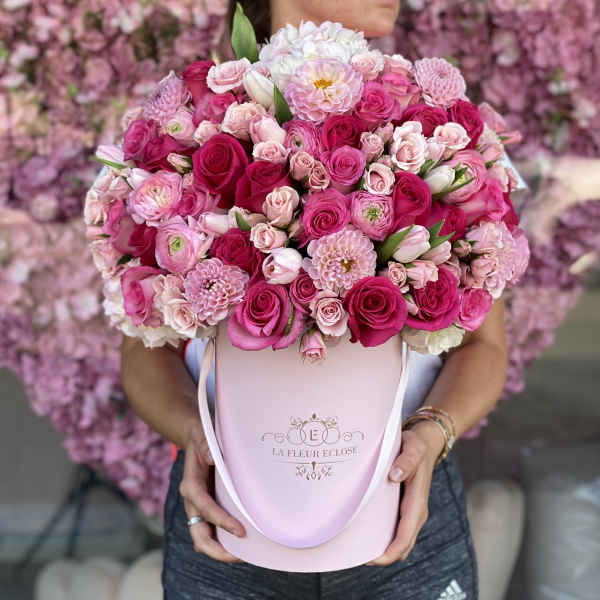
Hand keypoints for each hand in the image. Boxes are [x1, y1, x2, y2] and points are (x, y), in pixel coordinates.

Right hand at [179, 420, 245, 562]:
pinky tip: (241, 543)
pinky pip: (211, 532)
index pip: (205, 508)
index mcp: (190, 485)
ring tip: (244, 554)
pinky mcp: (204, 510)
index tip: (241, 531)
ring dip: (220, 550)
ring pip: (203, 539)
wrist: (195, 439)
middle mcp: (191, 501)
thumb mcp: (205, 439)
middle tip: (240, 556)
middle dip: (217, 550)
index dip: (222, 521)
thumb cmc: (203, 439)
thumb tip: (215, 457)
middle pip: (198, 536)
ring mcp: (197, 508)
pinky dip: (223, 541)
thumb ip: (208, 448)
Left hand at [367, 420, 445, 565]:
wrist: (426, 443)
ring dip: (384, 548)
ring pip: (401, 540)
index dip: (390, 551)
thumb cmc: (416, 445)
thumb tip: (394, 475)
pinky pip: (398, 530)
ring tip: (359, 548)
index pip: (405, 536)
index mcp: (417, 501)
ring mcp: (412, 511)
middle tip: (357, 556)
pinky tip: (368, 533)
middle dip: (383, 556)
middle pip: (403, 545)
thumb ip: (406, 461)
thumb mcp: (412, 448)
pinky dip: (385, 537)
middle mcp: (417, 510)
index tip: (372, 558)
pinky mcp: (406, 507)